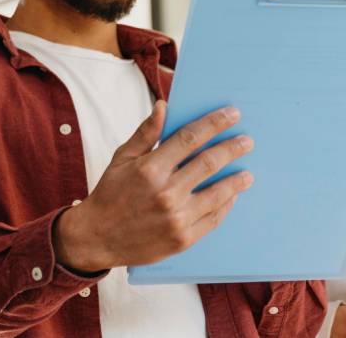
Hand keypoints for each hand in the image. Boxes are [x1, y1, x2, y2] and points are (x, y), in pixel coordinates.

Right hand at [54, 101, 253, 271]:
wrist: (98, 238)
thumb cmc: (110, 194)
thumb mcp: (121, 159)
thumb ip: (145, 133)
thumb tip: (163, 106)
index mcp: (150, 168)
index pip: (190, 138)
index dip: (214, 123)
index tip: (232, 114)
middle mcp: (165, 192)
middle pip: (209, 162)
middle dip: (232, 148)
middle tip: (247, 141)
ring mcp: (176, 217)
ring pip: (218, 192)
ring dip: (236, 180)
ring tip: (247, 173)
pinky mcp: (183, 239)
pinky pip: (213, 218)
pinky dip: (226, 204)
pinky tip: (232, 196)